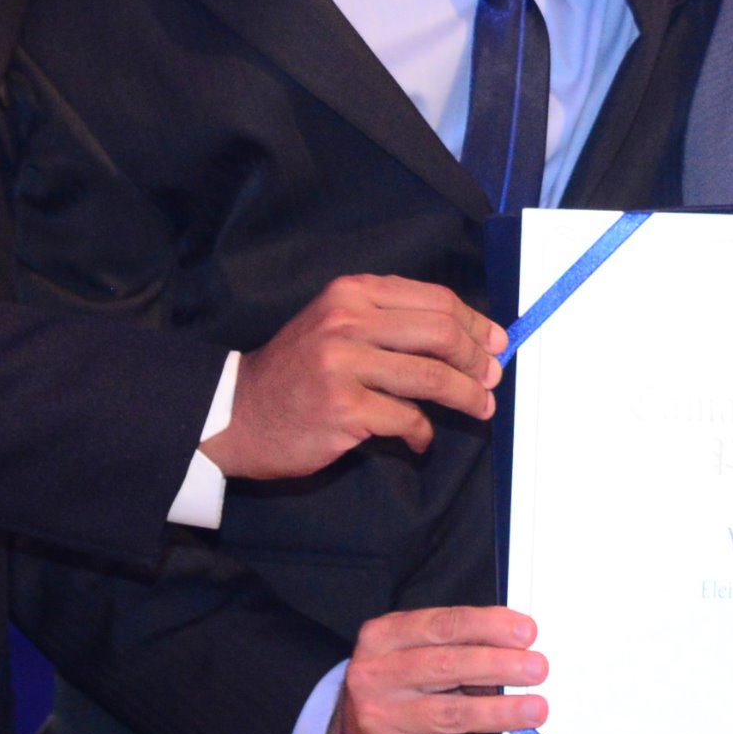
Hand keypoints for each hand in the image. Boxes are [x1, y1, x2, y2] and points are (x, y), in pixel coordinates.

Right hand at [205, 275, 503, 481]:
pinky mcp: (343, 409)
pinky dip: (423, 433)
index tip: (496, 342)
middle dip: (476, 359)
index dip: (475, 323)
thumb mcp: (336, 325)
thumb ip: (390, 322)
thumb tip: (465, 337)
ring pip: (431, 377)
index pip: (434, 300)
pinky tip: (420, 440)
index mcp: (352, 293)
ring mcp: (344, 365)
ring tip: (480, 409)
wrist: (236, 412)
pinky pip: (407, 419)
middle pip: (441, 333)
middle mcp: (348, 321)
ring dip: (466, 397)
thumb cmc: (298, 370)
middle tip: (492, 379)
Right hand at [315, 605, 547, 733]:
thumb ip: (454, 644)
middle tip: (538, 669)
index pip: (441, 626)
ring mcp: (386, 720)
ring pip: (451, 714)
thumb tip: (519, 649)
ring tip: (536, 710)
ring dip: (499, 712)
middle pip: (446, 667)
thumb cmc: (396, 683)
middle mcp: (378, 676)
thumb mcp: (409, 650)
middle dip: (498, 666)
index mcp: (384, 637)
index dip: (487, 626)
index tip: (527, 632)